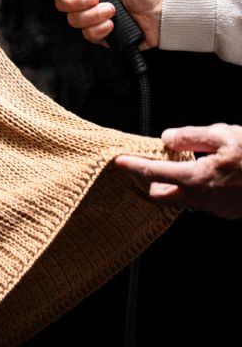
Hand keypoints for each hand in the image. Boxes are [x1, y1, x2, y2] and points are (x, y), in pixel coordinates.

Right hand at [48, 0, 163, 48]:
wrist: (161, 13)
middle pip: (62, 2)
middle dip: (77, 0)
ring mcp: (92, 17)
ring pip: (73, 20)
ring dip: (92, 15)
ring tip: (112, 10)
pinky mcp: (99, 33)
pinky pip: (88, 35)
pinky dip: (100, 29)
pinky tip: (113, 23)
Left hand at [114, 124, 241, 219]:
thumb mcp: (223, 134)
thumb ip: (191, 136)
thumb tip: (167, 137)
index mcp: (197, 177)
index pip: (153, 173)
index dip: (132, 166)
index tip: (117, 162)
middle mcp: (203, 198)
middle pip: (161, 195)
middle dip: (153, 181)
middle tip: (156, 163)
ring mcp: (216, 209)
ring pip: (183, 200)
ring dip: (178, 186)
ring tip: (190, 165)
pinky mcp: (228, 212)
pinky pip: (203, 203)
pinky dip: (198, 190)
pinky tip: (212, 175)